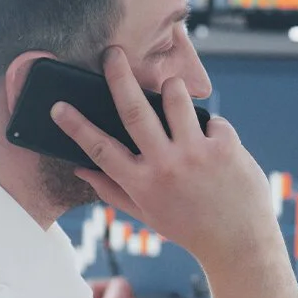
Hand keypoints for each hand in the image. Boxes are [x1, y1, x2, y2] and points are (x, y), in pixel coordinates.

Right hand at [50, 46, 283, 266]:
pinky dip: (211, 127)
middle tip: (112, 52)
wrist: (239, 245)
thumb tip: (80, 169)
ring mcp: (196, 154)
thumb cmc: (189, 228)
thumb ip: (113, 190)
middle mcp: (166, 166)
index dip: (76, 126)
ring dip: (172, 89)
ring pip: (176, 99)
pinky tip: (216, 146)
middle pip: (134, 111)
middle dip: (119, 77)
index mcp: (142, 183)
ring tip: (172, 92)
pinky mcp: (226, 146)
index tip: (58, 106)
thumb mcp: (146, 216)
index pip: (100, 149)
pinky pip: (212, 118)